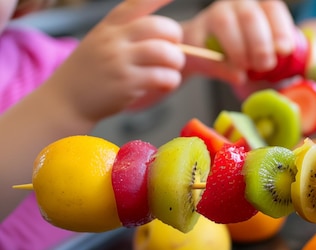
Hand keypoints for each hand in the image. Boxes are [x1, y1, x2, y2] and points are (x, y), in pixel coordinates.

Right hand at [45, 0, 184, 120]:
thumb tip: (168, 36)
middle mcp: (114, 39)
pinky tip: (164, 85)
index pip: (137, 3)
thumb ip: (127, 33)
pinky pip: (163, 77)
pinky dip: (171, 81)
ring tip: (170, 70)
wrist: (65, 100)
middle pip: (159, 27)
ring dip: (176, 62)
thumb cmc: (90, 72)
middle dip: (175, 38)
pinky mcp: (127, 83)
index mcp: (109, 25)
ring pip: (166, 53)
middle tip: (173, 51)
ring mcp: (120, 61)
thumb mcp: (100, 41)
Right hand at [183, 0, 295, 82]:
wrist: (203, 55)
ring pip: (225, 23)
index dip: (280, 28)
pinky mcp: (193, 33)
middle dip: (261, 43)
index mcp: (258, 7)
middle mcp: (236, 6)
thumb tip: (309, 68)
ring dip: (239, 49)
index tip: (285, 50)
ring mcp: (213, 16)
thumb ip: (283, 57)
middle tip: (265, 65)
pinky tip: (235, 75)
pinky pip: (204, 45)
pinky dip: (221, 65)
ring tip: (246, 68)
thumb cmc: (243, 54)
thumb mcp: (266, 54)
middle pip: (250, 16)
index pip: (272, 7)